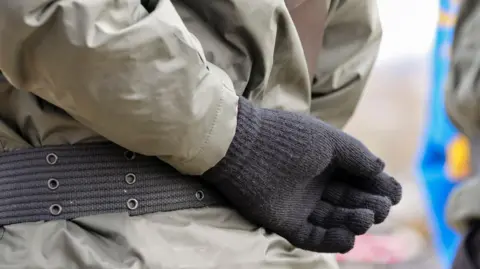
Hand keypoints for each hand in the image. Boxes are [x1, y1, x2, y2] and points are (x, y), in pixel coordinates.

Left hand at [203, 98, 401, 252]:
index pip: (360, 179)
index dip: (379, 187)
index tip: (394, 193)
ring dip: (355, 222)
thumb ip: (357, 154)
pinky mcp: (286, 222)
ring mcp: (301, 204)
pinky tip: (349, 237)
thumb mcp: (328, 140)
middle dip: (371, 206)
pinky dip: (332, 241)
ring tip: (365, 217)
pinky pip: (312, 237)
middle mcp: (316, 184)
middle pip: (351, 201)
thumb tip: (381, 168)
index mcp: (328, 161)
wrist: (243, 147)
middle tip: (380, 207)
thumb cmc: (288, 138)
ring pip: (336, 220)